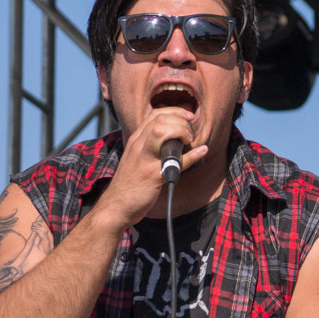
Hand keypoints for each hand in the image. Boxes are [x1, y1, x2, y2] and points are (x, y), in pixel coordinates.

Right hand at [98, 107, 210, 226]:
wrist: (116, 205)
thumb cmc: (130, 183)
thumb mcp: (137, 158)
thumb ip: (150, 146)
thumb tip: (173, 139)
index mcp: (136, 140)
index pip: (156, 114)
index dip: (175, 112)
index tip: (188, 117)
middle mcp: (138, 146)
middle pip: (160, 119)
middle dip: (180, 121)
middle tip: (189, 135)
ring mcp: (144, 159)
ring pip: (162, 132)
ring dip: (181, 132)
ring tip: (189, 142)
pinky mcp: (152, 175)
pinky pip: (175, 161)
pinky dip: (192, 155)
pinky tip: (202, 152)